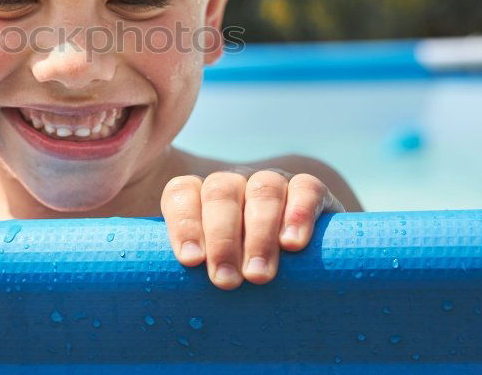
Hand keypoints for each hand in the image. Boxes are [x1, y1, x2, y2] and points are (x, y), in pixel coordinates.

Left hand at [160, 169, 344, 289]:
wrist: (305, 277)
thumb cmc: (241, 278)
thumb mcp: (214, 273)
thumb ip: (196, 273)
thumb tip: (168, 298)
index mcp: (202, 199)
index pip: (182, 193)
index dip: (184, 223)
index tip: (191, 261)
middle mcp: (235, 186)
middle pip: (220, 192)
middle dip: (221, 238)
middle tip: (225, 280)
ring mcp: (273, 184)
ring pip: (262, 189)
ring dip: (258, 233)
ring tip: (258, 275)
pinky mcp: (313, 193)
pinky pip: (306, 188)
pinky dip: (298, 213)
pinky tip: (293, 244)